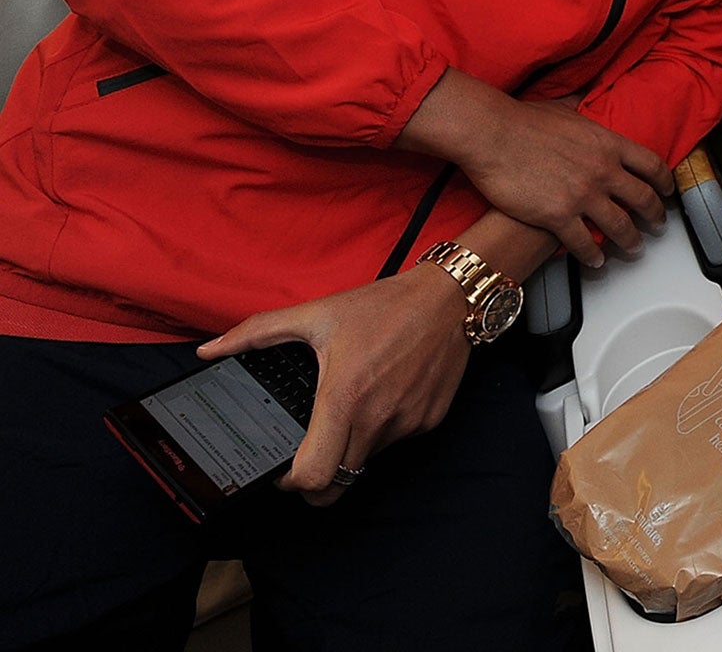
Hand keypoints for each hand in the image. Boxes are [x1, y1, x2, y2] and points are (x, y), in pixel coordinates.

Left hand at [199, 269, 470, 505]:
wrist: (450, 297)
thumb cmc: (383, 306)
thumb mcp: (316, 313)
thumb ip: (257, 333)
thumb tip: (208, 350)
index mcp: (344, 398)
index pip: (314, 476)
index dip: (293, 484)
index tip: (285, 469)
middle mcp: (378, 419)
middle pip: (338, 485)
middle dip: (317, 479)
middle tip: (309, 452)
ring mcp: (407, 423)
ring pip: (367, 461)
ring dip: (351, 448)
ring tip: (352, 407)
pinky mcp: (429, 421)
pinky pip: (395, 441)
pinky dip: (382, 430)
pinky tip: (383, 395)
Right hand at [403, 72, 672, 265]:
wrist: (492, 135)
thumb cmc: (523, 119)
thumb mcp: (565, 108)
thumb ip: (583, 108)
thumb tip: (585, 97)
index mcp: (609, 143)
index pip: (651, 165)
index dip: (665, 182)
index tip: (668, 192)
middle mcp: (603, 170)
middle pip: (643, 199)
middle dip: (655, 216)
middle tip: (657, 226)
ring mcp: (583, 195)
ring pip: (620, 227)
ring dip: (630, 241)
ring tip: (633, 249)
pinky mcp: (558, 217)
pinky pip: (584, 244)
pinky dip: (594, 256)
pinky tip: (596, 261)